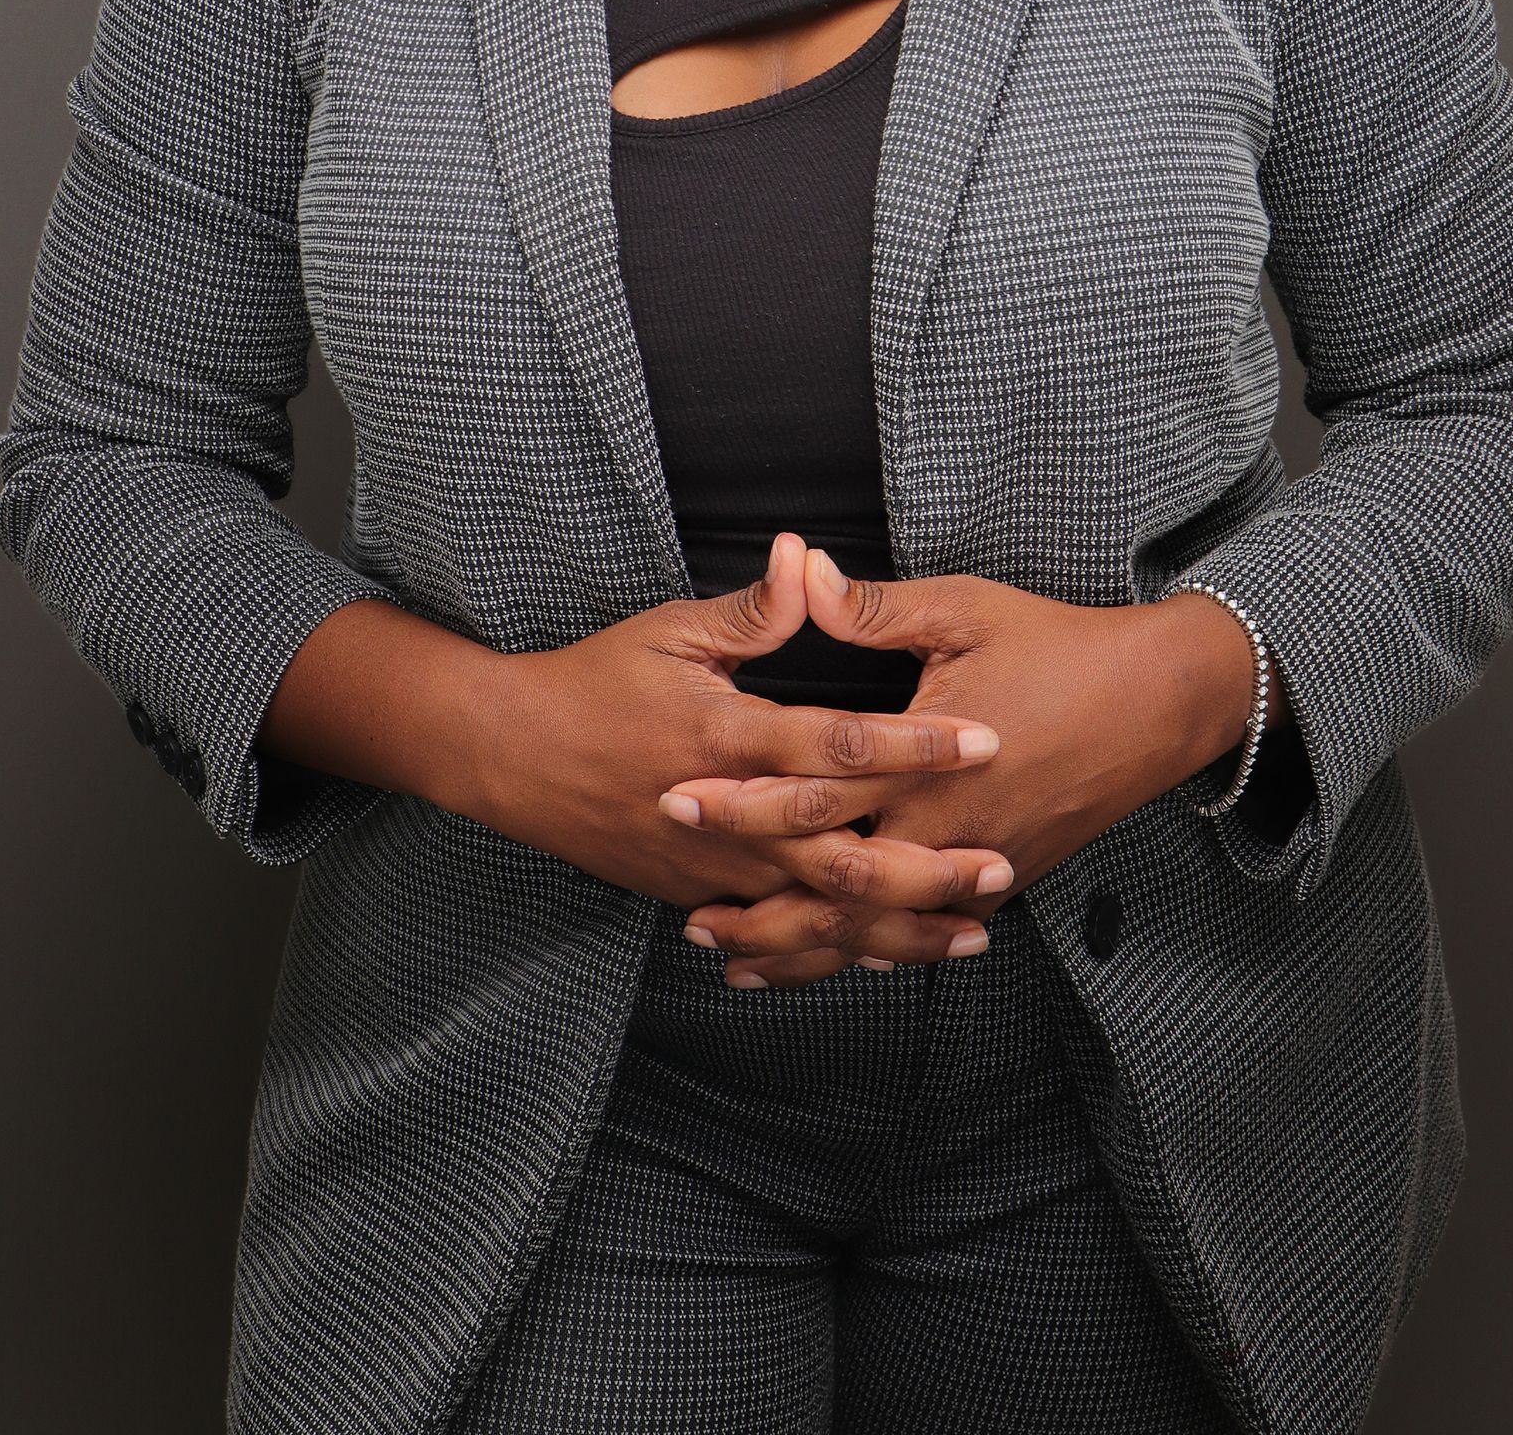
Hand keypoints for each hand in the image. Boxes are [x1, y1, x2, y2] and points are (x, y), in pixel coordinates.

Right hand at [449, 532, 1014, 929]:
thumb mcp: (670, 630)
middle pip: (842, 855)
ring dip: (897, 927)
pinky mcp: (698, 894)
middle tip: (999, 866)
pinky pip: (779, 932)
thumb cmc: (595, 683)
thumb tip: (804, 556)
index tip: (982, 738)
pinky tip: (890, 955)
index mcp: (727, 738)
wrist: (514, 756)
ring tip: (971, 932)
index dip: (914, 743)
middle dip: (926, 867)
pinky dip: (838, 950)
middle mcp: (727, 816)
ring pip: (817, 914)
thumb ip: (752, 610)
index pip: (838, 743)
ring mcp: (712, 868)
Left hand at [664, 550, 1272, 986]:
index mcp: (922, 761)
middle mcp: (943, 828)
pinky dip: (867, 950)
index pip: (810, 791)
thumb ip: (872, 606)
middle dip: (756, 904)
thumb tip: (797, 567)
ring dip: (803, 947)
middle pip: (832, 885)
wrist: (1158, 703)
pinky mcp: (1001, 881)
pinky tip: (829, 959)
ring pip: (875, 927)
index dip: (739, 802)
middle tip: (687, 917)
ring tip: (733, 960)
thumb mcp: (962, 609)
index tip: (675, 802)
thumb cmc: (1058, 645)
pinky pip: (921, 930)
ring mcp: (974, 865)